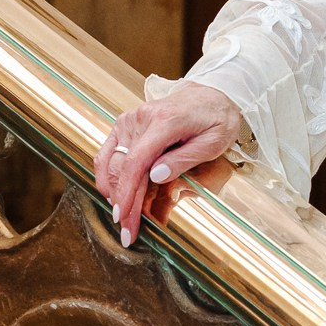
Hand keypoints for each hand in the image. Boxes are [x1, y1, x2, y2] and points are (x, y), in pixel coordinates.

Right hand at [93, 84, 245, 244]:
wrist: (213, 94)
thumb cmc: (218, 119)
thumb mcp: (213, 141)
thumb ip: (184, 158)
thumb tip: (156, 177)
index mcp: (164, 122)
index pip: (135, 163)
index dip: (127, 195)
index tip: (125, 219)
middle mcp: (141, 119)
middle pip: (121, 167)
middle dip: (121, 202)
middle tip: (126, 230)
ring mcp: (131, 120)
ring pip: (109, 161)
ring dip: (112, 191)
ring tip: (122, 216)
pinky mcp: (127, 123)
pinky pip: (109, 151)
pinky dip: (108, 174)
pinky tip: (114, 194)